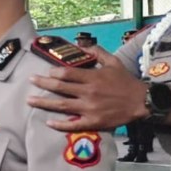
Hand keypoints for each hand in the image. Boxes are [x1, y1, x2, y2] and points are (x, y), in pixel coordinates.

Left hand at [27, 47, 147, 131]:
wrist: (141, 102)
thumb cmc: (126, 81)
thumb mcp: (114, 62)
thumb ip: (98, 52)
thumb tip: (82, 45)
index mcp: (92, 77)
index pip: (67, 73)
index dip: (54, 72)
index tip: (46, 71)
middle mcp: (88, 92)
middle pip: (60, 87)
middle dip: (43, 83)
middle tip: (30, 81)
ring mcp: (89, 108)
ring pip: (62, 105)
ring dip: (44, 103)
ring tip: (30, 101)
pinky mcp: (93, 122)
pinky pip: (73, 124)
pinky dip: (60, 124)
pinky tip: (48, 122)